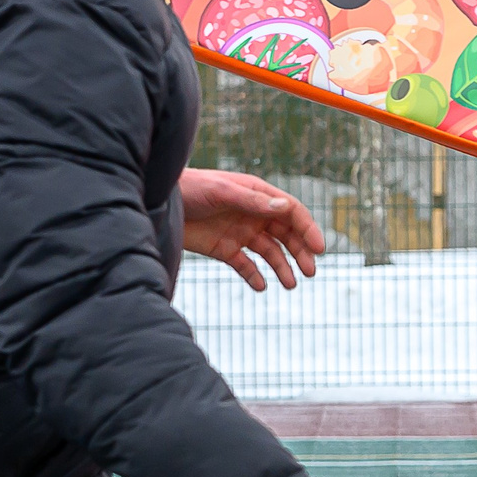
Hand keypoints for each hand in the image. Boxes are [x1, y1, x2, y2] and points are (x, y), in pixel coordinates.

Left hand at [180, 168, 323, 290]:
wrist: (158, 203)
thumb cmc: (190, 189)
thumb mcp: (222, 193)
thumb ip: (253, 201)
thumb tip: (285, 207)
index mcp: (258, 196)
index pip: (292, 213)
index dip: (308, 229)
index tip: (318, 248)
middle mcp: (254, 215)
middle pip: (286, 235)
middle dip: (300, 252)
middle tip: (310, 271)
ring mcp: (241, 233)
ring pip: (270, 253)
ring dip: (282, 267)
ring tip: (291, 284)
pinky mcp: (225, 249)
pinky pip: (246, 266)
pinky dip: (255, 277)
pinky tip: (262, 286)